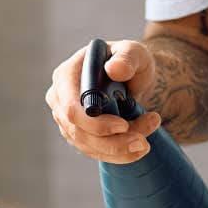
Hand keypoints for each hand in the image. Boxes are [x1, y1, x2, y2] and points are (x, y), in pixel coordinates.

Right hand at [45, 39, 161, 162]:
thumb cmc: (130, 61)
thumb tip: (114, 69)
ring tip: (146, 142)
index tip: (124, 126)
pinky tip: (138, 148)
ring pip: (88, 146)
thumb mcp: (134, 52)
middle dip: (112, 142)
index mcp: (67, 75)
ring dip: (119, 149)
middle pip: (78, 131)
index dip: (95, 122)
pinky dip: (118, 154)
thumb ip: (127, 57)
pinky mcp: (78, 134)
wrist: (134, 78)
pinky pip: (95, 152)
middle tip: (143, 141)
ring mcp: (67, 119)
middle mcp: (61, 98)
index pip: (72, 107)